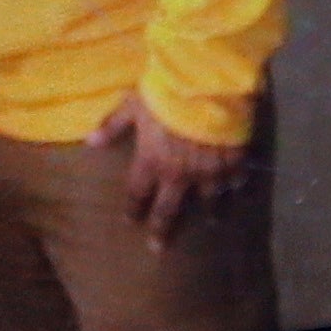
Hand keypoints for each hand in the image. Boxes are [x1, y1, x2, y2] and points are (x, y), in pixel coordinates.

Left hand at [101, 97, 251, 230]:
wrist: (207, 82)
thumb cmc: (166, 92)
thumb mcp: (134, 105)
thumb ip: (113, 125)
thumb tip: (90, 142)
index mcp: (152, 162)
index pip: (137, 194)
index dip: (133, 209)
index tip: (131, 221)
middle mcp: (180, 175)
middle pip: (168, 210)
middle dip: (162, 230)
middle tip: (159, 249)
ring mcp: (209, 171)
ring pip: (209, 202)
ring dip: (209, 213)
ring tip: (213, 222)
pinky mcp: (234, 161)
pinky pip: (237, 182)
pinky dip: (238, 188)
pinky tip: (240, 193)